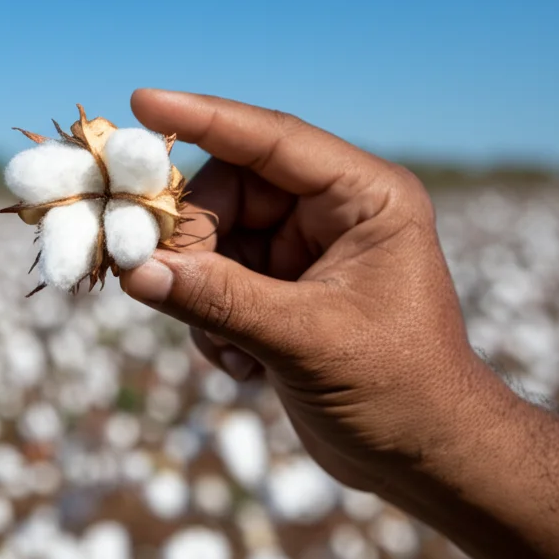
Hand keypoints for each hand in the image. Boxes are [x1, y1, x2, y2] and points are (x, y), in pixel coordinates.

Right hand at [121, 89, 503, 494]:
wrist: (424, 458)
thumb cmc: (397, 391)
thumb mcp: (306, 340)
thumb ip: (219, 300)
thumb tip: (135, 269)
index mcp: (365, 198)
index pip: (273, 140)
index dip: (205, 118)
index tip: (142, 100)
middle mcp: (333, 212)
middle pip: (228, 191)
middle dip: (194, 243)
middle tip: (164, 285)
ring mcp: (304, 250)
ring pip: (213, 240)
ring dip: (202, 294)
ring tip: (232, 349)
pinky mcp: (281, 289)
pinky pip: (215, 280)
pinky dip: (211, 321)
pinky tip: (244, 367)